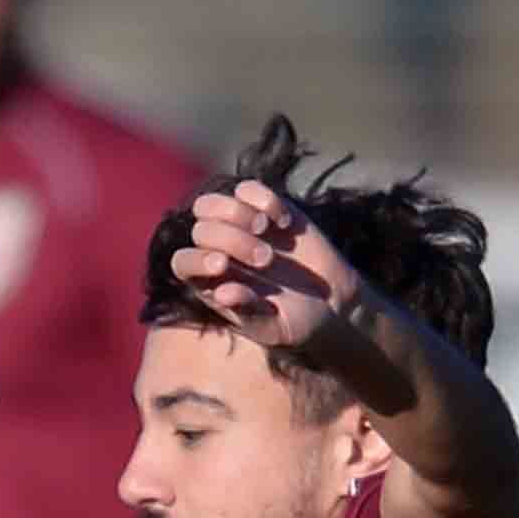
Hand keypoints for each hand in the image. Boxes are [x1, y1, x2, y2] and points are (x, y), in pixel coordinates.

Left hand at [165, 182, 365, 356]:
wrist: (335, 303)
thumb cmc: (297, 323)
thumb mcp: (275, 329)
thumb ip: (248, 314)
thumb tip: (223, 293)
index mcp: (211, 284)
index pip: (183, 263)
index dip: (196, 259)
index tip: (223, 265)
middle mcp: (219, 252)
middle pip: (200, 230)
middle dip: (230, 240)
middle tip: (265, 259)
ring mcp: (238, 227)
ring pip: (209, 204)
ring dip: (236, 213)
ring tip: (265, 230)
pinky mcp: (264, 208)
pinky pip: (246, 188)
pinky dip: (262, 198)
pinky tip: (282, 219)